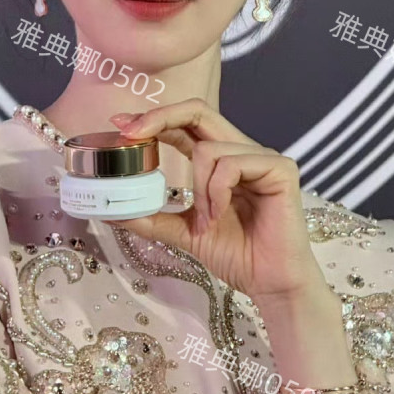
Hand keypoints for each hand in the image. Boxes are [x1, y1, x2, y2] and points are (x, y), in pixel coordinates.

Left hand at [107, 98, 327, 300]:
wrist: (269, 283)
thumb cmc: (237, 255)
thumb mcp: (184, 232)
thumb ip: (153, 218)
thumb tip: (113, 212)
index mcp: (220, 159)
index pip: (185, 124)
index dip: (154, 118)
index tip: (120, 125)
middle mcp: (241, 150)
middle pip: (199, 111)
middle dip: (160, 117)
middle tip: (132, 133)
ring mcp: (263, 157)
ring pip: (208, 149)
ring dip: (197, 188)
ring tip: (205, 220)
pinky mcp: (280, 169)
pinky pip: (231, 165)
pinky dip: (216, 193)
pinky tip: (220, 215)